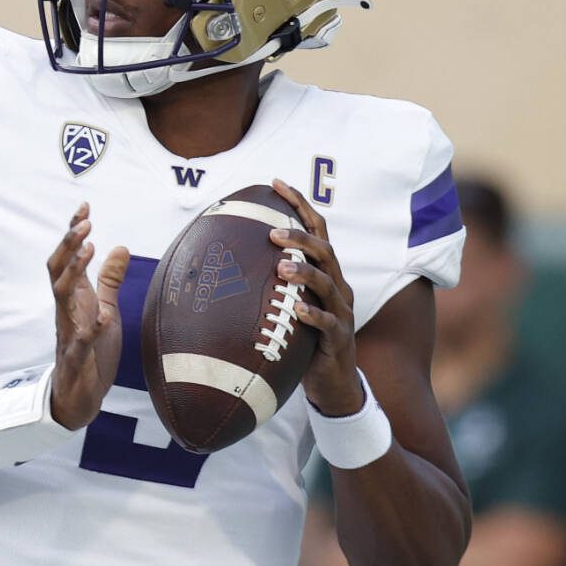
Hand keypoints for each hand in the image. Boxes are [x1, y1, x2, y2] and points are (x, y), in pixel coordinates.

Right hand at [47, 203, 129, 429]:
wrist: (81, 396)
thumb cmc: (92, 351)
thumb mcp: (106, 309)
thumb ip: (110, 280)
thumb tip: (119, 246)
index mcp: (74, 298)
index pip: (67, 258)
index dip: (73, 232)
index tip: (84, 206)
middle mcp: (67, 311)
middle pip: (57, 270)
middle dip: (69, 244)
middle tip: (85, 222)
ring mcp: (68, 334)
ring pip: (61, 298)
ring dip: (72, 273)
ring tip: (88, 251)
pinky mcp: (77, 359)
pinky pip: (79, 342)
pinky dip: (89, 330)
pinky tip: (102, 318)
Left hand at [268, 180, 361, 416]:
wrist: (333, 382)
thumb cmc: (305, 341)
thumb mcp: (288, 307)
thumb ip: (270, 283)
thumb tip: (224, 261)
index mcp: (326, 274)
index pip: (317, 230)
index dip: (300, 205)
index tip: (277, 183)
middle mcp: (337, 287)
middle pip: (325, 251)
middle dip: (300, 237)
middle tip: (272, 231)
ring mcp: (341, 311)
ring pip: (328, 283)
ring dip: (305, 272)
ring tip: (280, 267)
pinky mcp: (339, 338)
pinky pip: (328, 322)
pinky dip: (312, 313)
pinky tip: (296, 309)